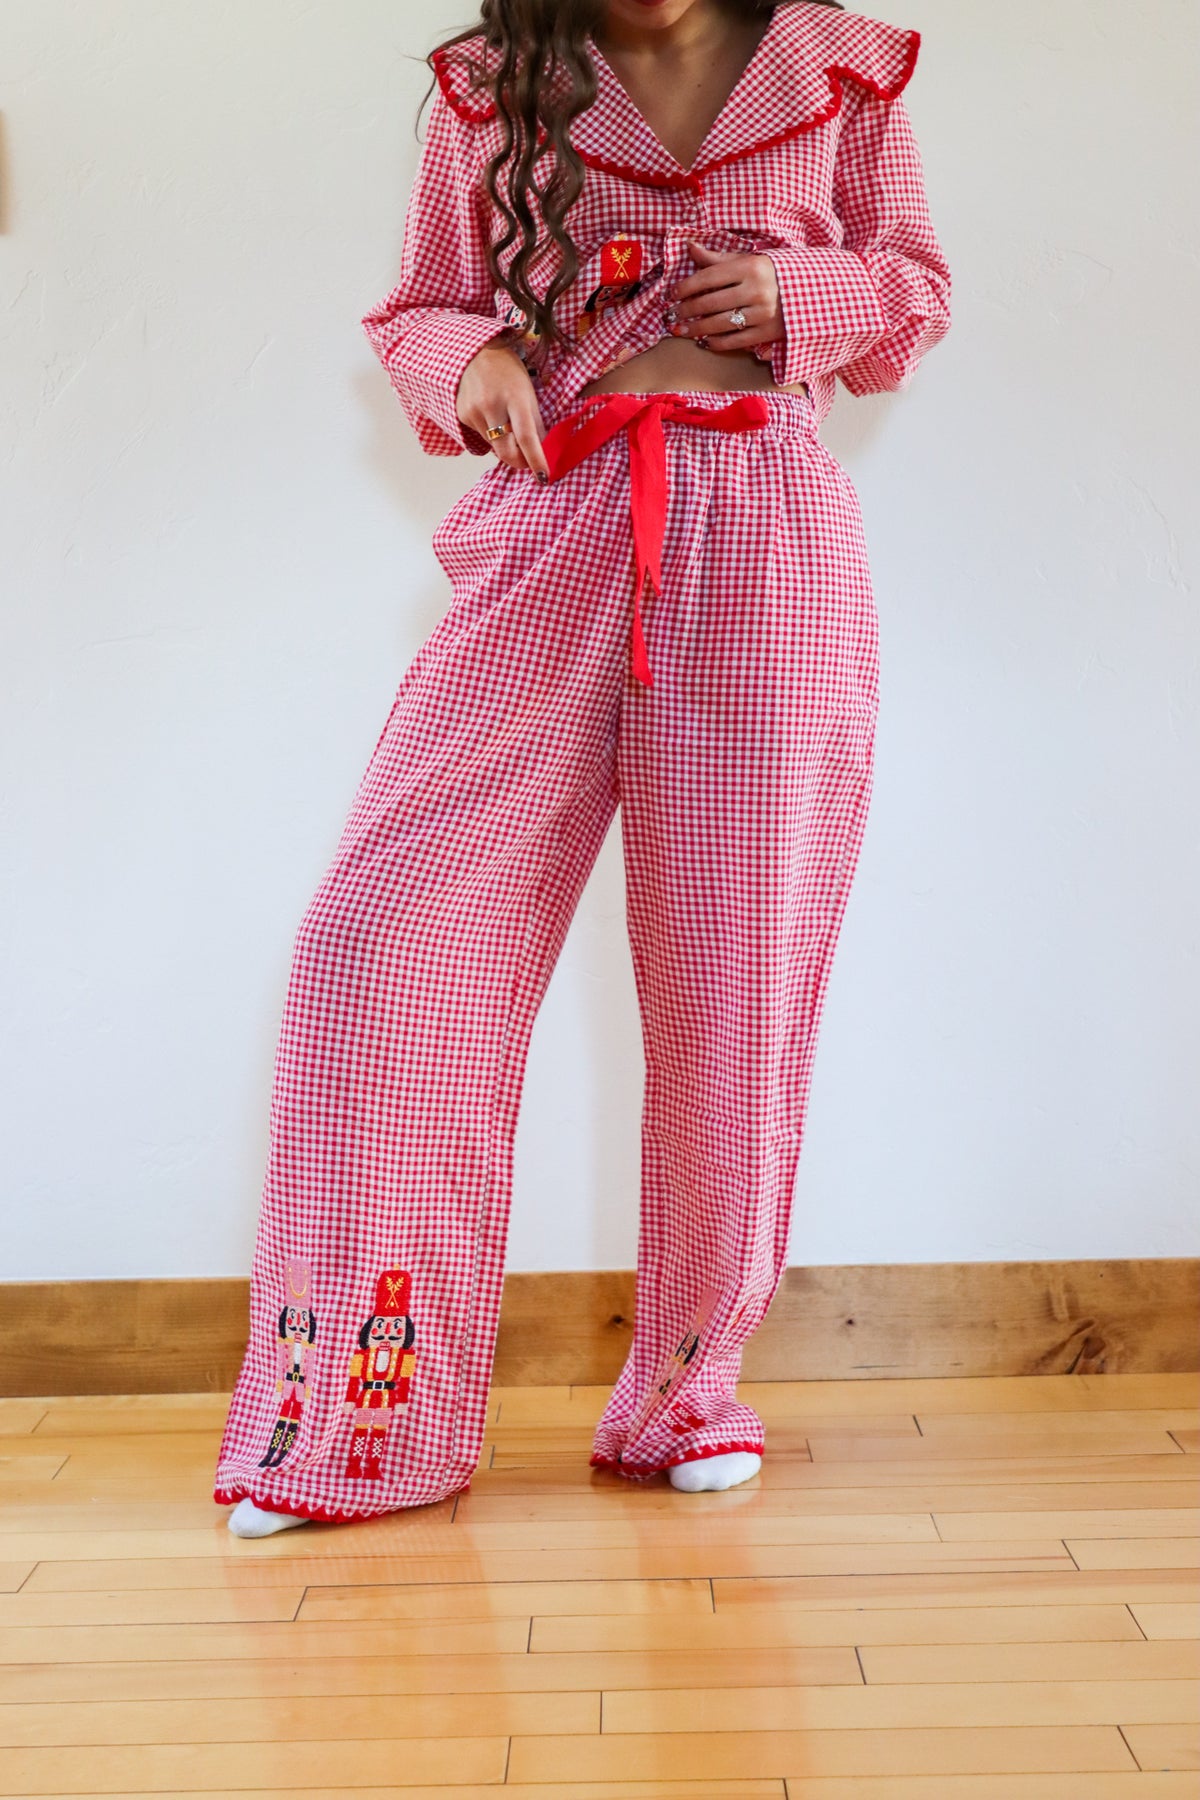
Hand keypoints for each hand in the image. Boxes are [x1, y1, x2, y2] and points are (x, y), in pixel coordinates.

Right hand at [456, 340, 549, 479]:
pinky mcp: (462, 416)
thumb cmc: (506, 371)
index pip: (526, 437)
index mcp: (514, 397)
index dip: (536, 460)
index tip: (544, 476)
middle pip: (506, 451)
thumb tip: (544, 449)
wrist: (473, 354)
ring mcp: (474, 412)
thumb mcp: (527, 390)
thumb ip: (535, 421)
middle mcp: (492, 406)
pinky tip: (491, 416)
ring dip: (505, 445)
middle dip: (520, 462)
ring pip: (494, 446)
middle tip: (529, 462)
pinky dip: (491, 435)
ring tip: (507, 425)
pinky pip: (482, 437)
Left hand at [668, 240, 784, 352]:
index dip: (686, 286)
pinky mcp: (768, 332)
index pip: (709, 277)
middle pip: (710, 303)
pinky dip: (717, 343)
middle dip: (686, 311)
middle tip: (669, 316)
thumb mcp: (750, 260)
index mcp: (750, 266)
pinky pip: (736, 341)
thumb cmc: (774, 273)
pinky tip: (704, 342)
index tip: (671, 294)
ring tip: (679, 330)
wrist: (812, 291)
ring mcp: (763, 313)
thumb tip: (690, 248)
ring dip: (696, 329)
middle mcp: (756, 290)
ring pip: (720, 324)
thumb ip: (719, 258)